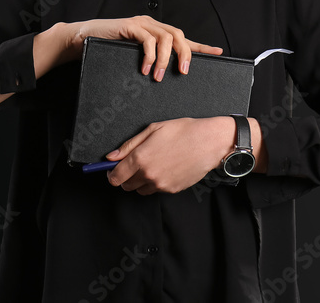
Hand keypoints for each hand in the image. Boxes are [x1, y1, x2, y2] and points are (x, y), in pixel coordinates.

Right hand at [63, 15, 222, 79]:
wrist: (81, 40)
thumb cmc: (106, 51)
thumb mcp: (133, 59)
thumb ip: (148, 63)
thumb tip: (164, 79)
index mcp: (156, 33)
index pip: (184, 39)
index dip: (201, 46)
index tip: (218, 53)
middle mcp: (152, 25)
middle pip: (179, 36)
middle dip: (185, 54)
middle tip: (183, 72)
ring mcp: (141, 24)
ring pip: (166, 37)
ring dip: (165, 59)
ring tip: (158, 76)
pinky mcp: (130, 26)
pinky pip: (147, 39)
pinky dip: (149, 55)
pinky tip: (146, 68)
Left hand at [105, 116, 234, 194]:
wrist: (209, 142)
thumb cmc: (183, 131)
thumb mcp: (153, 130)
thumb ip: (129, 145)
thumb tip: (111, 157)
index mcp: (140, 158)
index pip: (115, 177)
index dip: (111, 173)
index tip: (113, 169)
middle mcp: (148, 174)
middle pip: (126, 186)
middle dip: (126, 176)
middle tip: (135, 164)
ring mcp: (161, 184)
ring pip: (141, 189)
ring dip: (141, 181)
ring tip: (153, 164)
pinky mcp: (172, 190)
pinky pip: (156, 190)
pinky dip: (156, 182)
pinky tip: (165, 168)